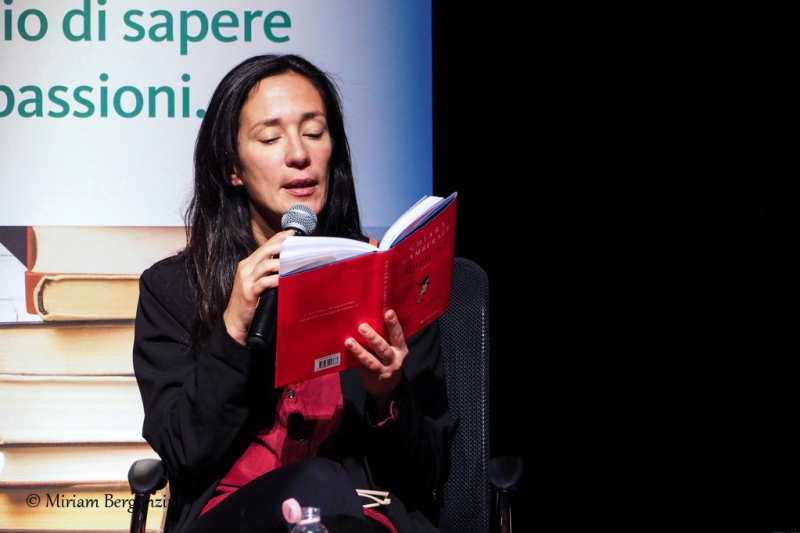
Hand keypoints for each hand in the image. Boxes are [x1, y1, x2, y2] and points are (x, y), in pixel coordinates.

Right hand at [223, 230, 292, 344]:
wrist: (235, 319)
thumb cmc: (249, 299)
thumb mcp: (255, 281)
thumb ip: (266, 271)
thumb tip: (286, 262)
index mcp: (248, 264)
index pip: (264, 247)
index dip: (277, 238)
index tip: (291, 233)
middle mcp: (245, 269)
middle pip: (264, 252)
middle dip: (279, 245)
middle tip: (293, 242)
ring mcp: (246, 280)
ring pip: (263, 265)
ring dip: (279, 262)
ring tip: (292, 260)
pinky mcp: (249, 293)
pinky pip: (263, 283)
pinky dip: (274, 279)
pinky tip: (282, 279)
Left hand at [345, 309, 406, 412]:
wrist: (387, 386)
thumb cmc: (387, 359)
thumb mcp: (393, 348)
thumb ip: (386, 337)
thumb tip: (370, 316)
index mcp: (401, 349)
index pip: (398, 335)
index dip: (394, 324)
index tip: (388, 312)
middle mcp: (395, 360)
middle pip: (383, 348)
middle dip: (373, 337)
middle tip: (362, 326)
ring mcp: (384, 370)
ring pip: (371, 361)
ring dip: (360, 351)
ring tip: (349, 341)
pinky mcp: (373, 378)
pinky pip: (363, 368)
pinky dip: (355, 360)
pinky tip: (347, 353)